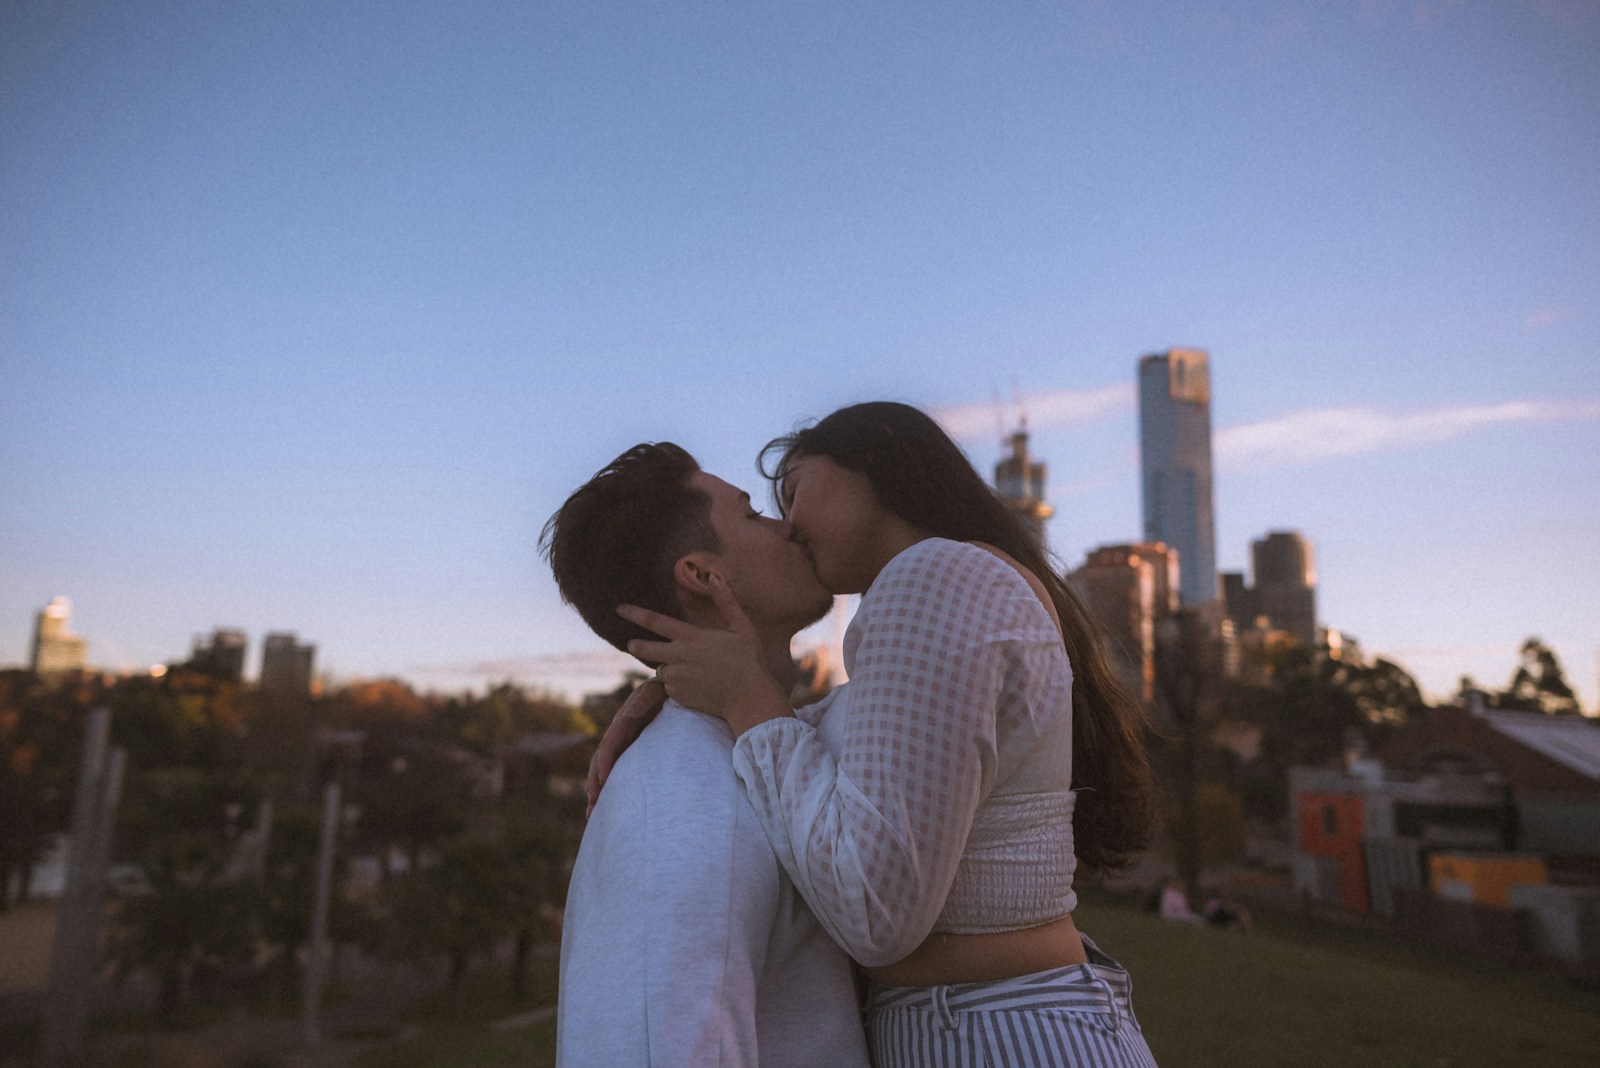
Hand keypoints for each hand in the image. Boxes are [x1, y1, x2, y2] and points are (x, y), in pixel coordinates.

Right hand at [586, 676, 666, 817]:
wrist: (670, 692)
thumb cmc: (664, 691)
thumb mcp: (655, 691)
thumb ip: (643, 701)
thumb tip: (628, 714)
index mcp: (623, 723)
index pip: (609, 744)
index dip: (604, 762)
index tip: (603, 780)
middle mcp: (618, 736)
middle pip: (600, 761)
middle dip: (595, 783)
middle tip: (593, 804)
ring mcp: (623, 746)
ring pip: (604, 770)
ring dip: (598, 791)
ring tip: (593, 813)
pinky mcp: (630, 753)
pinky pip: (616, 772)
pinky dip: (610, 788)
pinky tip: (608, 806)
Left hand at [618, 575, 791, 735]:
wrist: (749, 697)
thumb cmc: (749, 660)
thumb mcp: (741, 627)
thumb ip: (726, 602)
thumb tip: (714, 577)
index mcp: (691, 637)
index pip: (655, 621)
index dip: (634, 614)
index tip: (619, 608)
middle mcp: (678, 656)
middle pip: (644, 648)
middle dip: (635, 645)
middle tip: (632, 644)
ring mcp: (677, 677)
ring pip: (661, 669)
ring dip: (668, 667)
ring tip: (692, 670)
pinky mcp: (678, 695)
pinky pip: (671, 688)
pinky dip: (678, 686)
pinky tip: (697, 686)